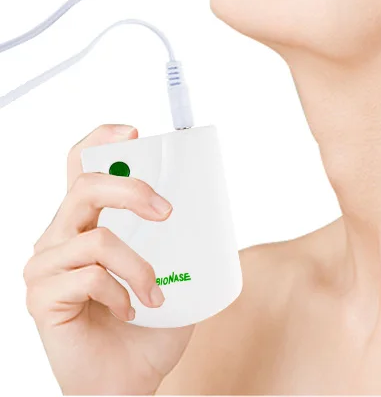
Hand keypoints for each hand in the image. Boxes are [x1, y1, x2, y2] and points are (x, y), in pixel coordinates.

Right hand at [23, 124, 194, 394]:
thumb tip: (217, 204)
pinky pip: (88, 278)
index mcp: (87, 222)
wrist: (129, 381)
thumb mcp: (176, 270)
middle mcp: (60, 237)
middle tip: (167, 211)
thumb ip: (183, 237)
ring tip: (156, 295)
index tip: (134, 130)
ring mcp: (46, 268)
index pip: (81, 165)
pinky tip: (131, 312)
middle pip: (85, 186)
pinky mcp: (42, 299)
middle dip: (132, 189)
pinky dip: (122, 293)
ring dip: (139, 266)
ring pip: (96, 238)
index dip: (101, 139)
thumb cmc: (149, 325)